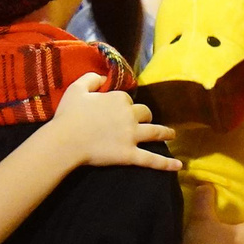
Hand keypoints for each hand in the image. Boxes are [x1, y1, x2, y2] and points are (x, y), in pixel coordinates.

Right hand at [33, 75, 179, 171]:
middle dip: (146, 116)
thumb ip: (91, 79)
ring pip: (155, 132)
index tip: (116, 111)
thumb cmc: (68, 115)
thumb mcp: (76, 89)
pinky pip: (151, 159)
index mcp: (119, 99)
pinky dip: (166, 164)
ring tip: (171, 134)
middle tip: (145, 121)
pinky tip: (178, 166)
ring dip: (165, 133)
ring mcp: (132, 136)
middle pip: (145, 113)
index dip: (123, 105)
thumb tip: (103, 77)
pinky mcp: (130, 155)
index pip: (128, 100)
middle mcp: (130, 115)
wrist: (65, 141)